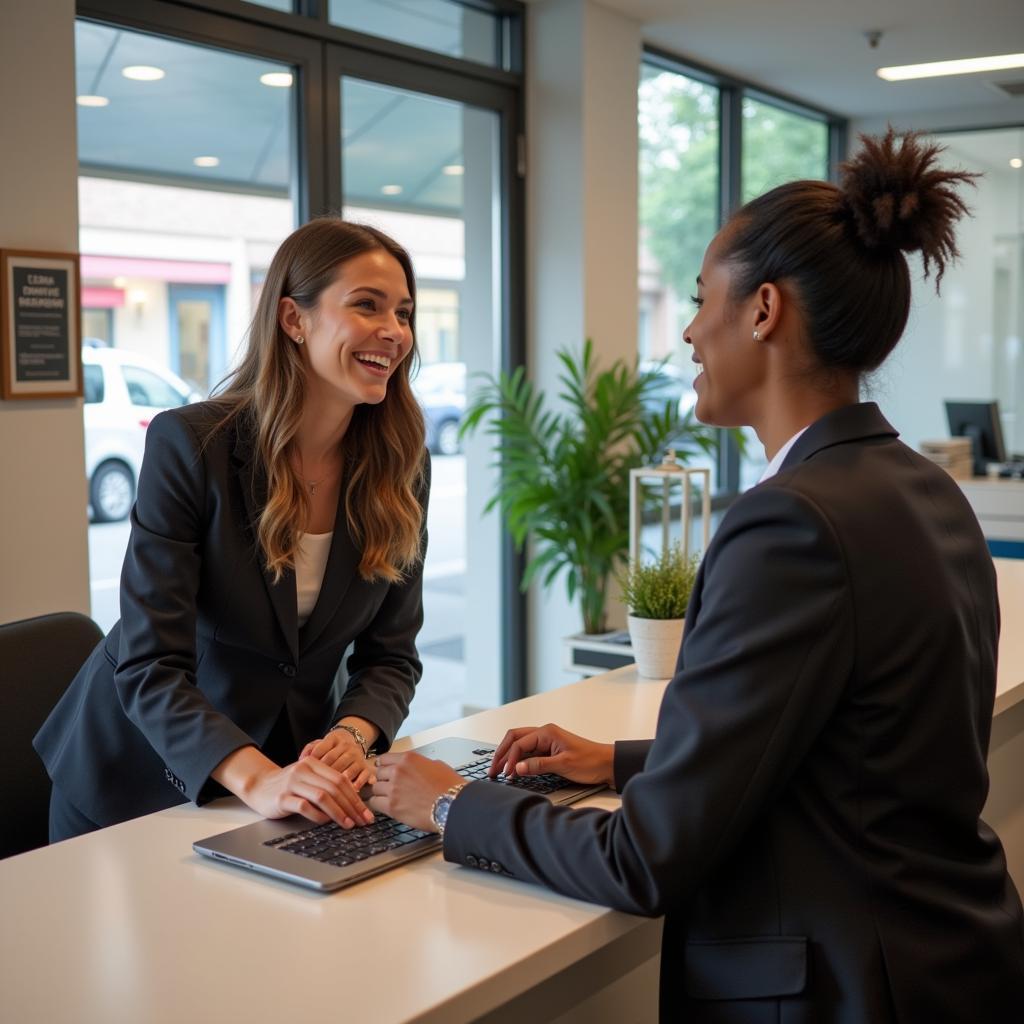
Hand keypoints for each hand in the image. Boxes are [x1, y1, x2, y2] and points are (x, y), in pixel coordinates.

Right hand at [242, 757, 374, 827]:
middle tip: (362, 821)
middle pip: (335, 788)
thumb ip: (327, 785)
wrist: (258, 786)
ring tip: (348, 824)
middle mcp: (304, 770)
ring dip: (338, 812)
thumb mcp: (309, 780)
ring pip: (322, 796)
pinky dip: (318, 816)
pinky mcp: (282, 798)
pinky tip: (325, 823)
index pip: (341, 780)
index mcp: (314, 763)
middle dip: (352, 806)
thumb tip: (355, 803)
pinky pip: (304, 806)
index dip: (356, 797)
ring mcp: (292, 783)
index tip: (366, 813)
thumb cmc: (288, 786)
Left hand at [301, 730, 375, 789]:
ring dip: (341, 784)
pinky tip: (352, 792)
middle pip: (334, 762)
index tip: (305, 776)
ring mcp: (357, 756)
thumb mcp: (320, 744)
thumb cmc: (330, 749)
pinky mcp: (366, 766)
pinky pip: (364, 775)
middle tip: (317, 792)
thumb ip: (309, 749)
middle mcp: (346, 746)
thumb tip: (301, 759)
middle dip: (324, 777)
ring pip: (349, 770)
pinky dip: (359, 783)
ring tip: (334, 796)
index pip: (320, 750)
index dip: (312, 763)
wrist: (351, 740)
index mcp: (333, 739)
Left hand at [368, 752, 463, 831]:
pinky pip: (375, 802)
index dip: (383, 766)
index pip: (384, 759)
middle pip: (378, 773)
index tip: (383, 770)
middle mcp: (398, 771)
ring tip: (388, 798)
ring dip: (380, 792)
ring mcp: (393, 788)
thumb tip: (415, 769)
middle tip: (389, 786)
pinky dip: (378, 804)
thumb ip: (419, 764)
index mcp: (408, 759)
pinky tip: (385, 806)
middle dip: (383, 780)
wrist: (452, 805)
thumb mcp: (436, 765)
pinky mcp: (392, 806)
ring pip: (375, 788)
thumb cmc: (449, 786)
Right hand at [489, 724, 614, 787]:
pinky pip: (529, 753)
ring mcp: (546, 742)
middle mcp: (545, 734)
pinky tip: (515, 770)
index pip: (519, 743)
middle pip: (514, 738)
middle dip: (502, 753)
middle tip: (493, 770)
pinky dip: (519, 761)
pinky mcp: (549, 751)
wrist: (607, 765)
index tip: (506, 774)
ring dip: (509, 757)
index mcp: (547, 732)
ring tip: (500, 771)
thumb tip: (518, 768)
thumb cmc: (590, 761)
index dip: (510, 758)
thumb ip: (539, 765)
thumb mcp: (563, 764)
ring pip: (520, 745)